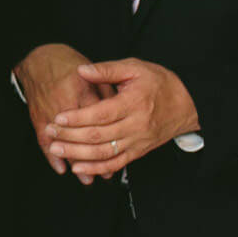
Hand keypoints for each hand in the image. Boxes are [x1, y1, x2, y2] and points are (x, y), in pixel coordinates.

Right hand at [13, 43, 107, 182]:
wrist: (38, 57)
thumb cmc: (67, 63)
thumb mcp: (93, 71)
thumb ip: (107, 90)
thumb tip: (121, 111)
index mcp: (82, 89)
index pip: (99, 117)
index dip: (110, 136)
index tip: (119, 151)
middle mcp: (65, 103)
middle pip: (82, 135)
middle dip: (94, 157)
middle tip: (105, 175)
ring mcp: (49, 111)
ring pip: (64, 143)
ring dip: (76, 161)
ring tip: (86, 178)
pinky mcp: (37, 116)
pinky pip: (43, 140)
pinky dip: (50, 156)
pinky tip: (60, 168)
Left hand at [47, 58, 200, 177]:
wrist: (188, 104)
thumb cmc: (158, 82)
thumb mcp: (135, 67)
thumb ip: (107, 70)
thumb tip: (81, 70)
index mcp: (134, 103)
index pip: (101, 114)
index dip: (78, 118)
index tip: (57, 118)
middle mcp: (136, 125)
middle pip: (99, 136)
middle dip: (70, 136)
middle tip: (49, 133)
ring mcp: (138, 141)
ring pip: (104, 153)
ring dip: (78, 154)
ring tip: (56, 150)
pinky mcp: (139, 152)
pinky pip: (116, 164)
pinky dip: (96, 168)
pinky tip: (78, 167)